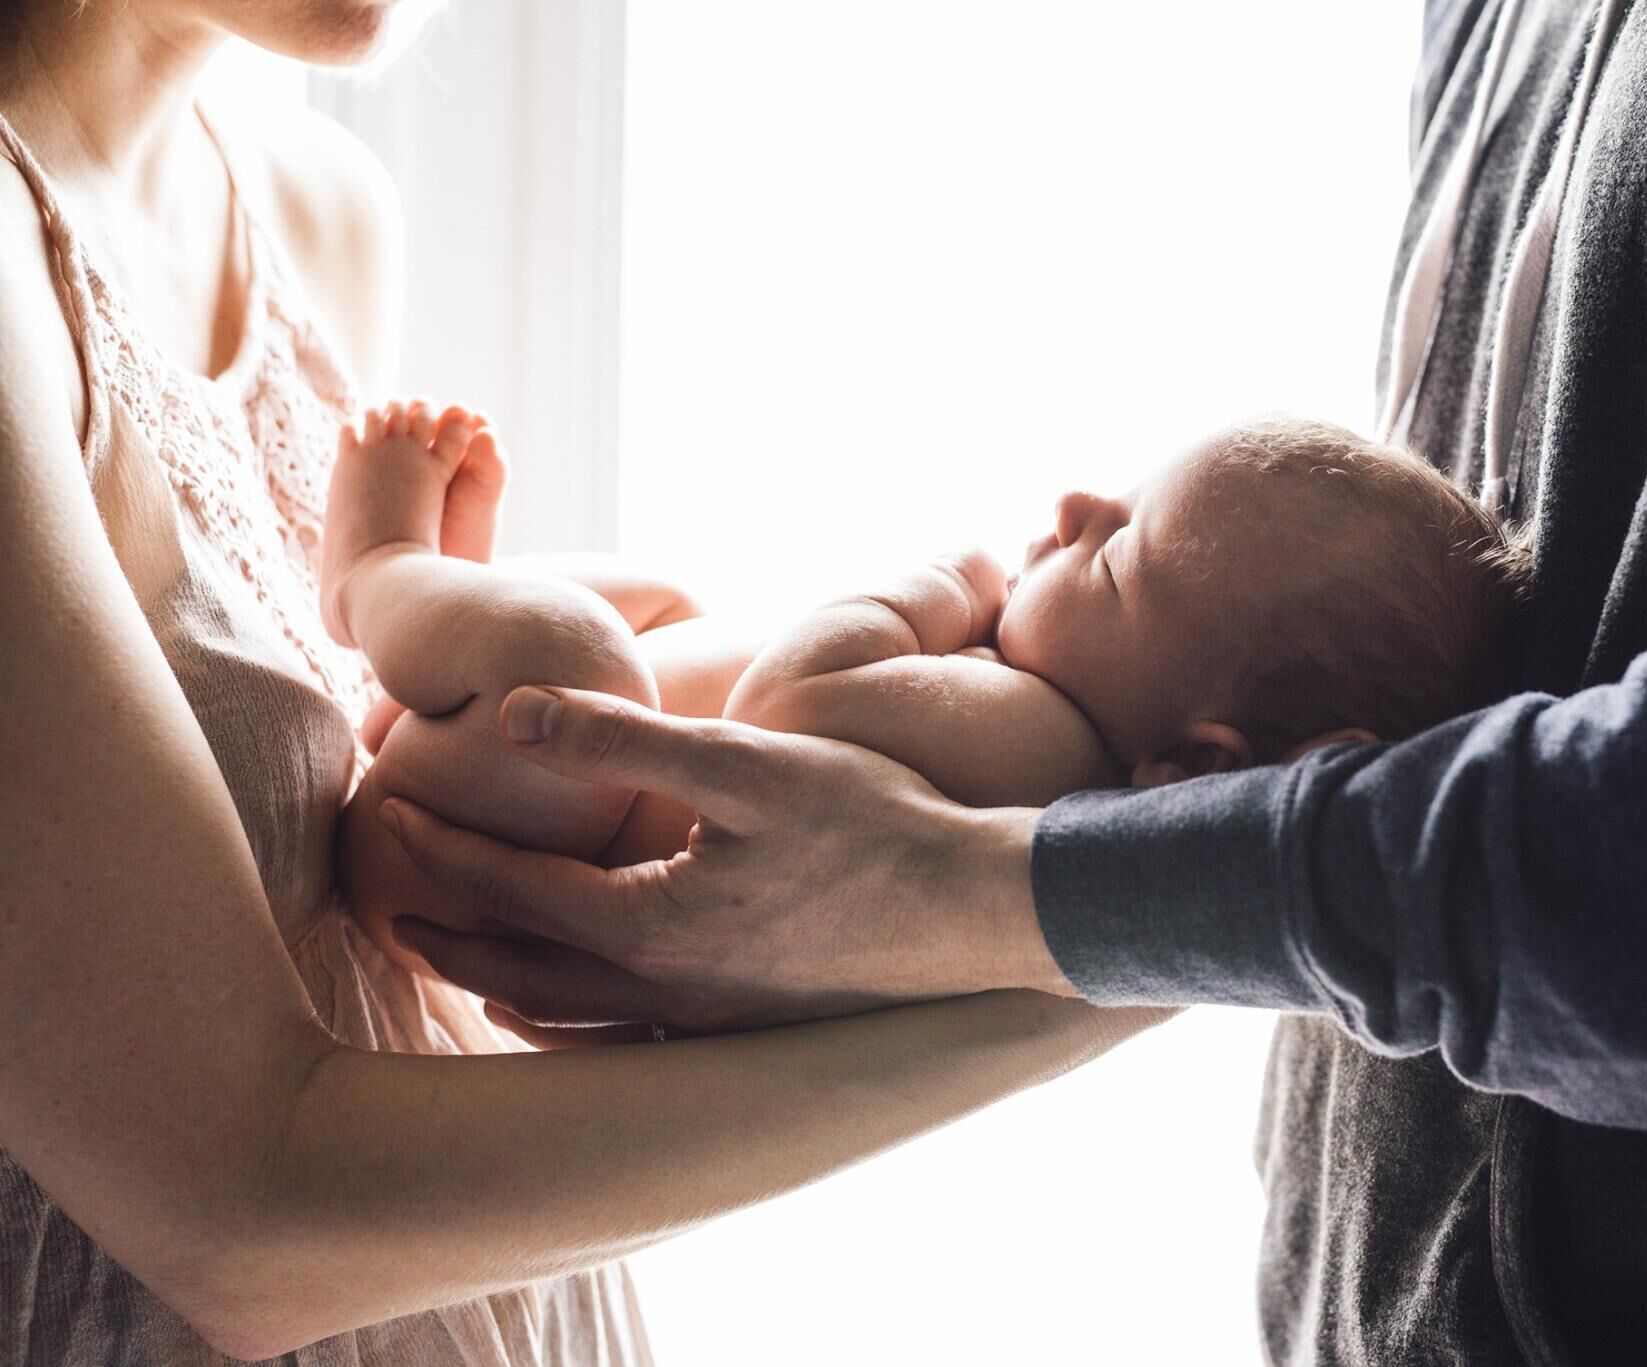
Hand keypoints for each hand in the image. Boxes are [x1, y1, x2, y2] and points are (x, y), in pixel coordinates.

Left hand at [381, 686, 1074, 1033]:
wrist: (981, 911)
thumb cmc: (878, 827)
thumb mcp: (752, 763)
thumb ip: (629, 739)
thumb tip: (513, 712)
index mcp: (651, 923)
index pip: (509, 890)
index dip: (439, 850)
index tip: (386, 811)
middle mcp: (663, 991)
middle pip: (517, 972)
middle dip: (444, 932)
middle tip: (383, 901)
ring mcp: (703, 1023)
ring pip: (565, 1021)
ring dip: (496, 986)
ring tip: (454, 955)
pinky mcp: (743, 1030)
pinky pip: (622, 1047)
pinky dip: (568, 1029)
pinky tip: (568, 1010)